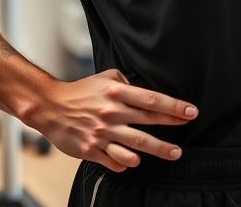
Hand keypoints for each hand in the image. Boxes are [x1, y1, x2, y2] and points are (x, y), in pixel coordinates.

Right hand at [29, 68, 198, 171]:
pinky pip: (115, 161)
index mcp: (117, 93)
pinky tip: (134, 162)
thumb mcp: (105, 78)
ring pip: (136, 145)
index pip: (152, 100)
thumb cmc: (80, 91)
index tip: (191, 111)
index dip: (174, 107)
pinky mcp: (91, 150)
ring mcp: (102, 133)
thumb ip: (126, 82)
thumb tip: (144, 89)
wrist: (50, 107)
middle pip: (148, 123)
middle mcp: (112, 113)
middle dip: (172, 128)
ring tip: (174, 153)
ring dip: (158, 150)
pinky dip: (127, 163)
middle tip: (188, 132)